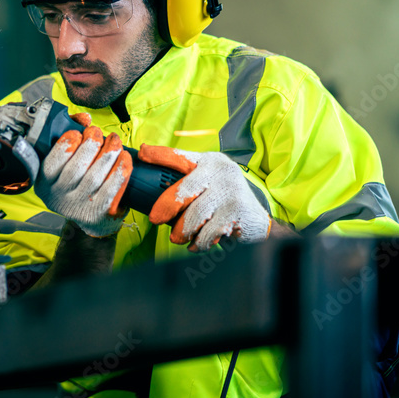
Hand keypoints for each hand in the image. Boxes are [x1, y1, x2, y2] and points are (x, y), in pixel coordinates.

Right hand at [35, 113, 132, 237]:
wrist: (90, 215)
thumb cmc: (77, 178)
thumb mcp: (65, 159)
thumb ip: (70, 134)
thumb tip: (84, 118)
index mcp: (45, 182)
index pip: (50, 164)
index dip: (64, 146)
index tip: (77, 132)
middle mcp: (58, 197)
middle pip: (75, 170)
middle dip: (89, 145)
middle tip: (97, 132)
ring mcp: (79, 207)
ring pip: (94, 178)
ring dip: (107, 155)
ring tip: (114, 141)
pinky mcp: (99, 213)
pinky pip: (111, 189)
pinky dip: (120, 171)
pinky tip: (124, 158)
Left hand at [138, 145, 271, 251]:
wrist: (256, 219)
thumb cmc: (222, 200)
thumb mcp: (206, 183)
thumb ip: (185, 182)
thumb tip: (148, 190)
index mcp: (208, 161)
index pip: (180, 156)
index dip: (160, 155)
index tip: (142, 153)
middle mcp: (220, 171)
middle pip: (183, 190)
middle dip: (166, 207)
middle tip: (156, 219)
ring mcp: (230, 190)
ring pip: (194, 215)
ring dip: (183, 230)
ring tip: (179, 237)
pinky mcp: (237, 211)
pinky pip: (208, 231)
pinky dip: (199, 241)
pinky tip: (197, 243)